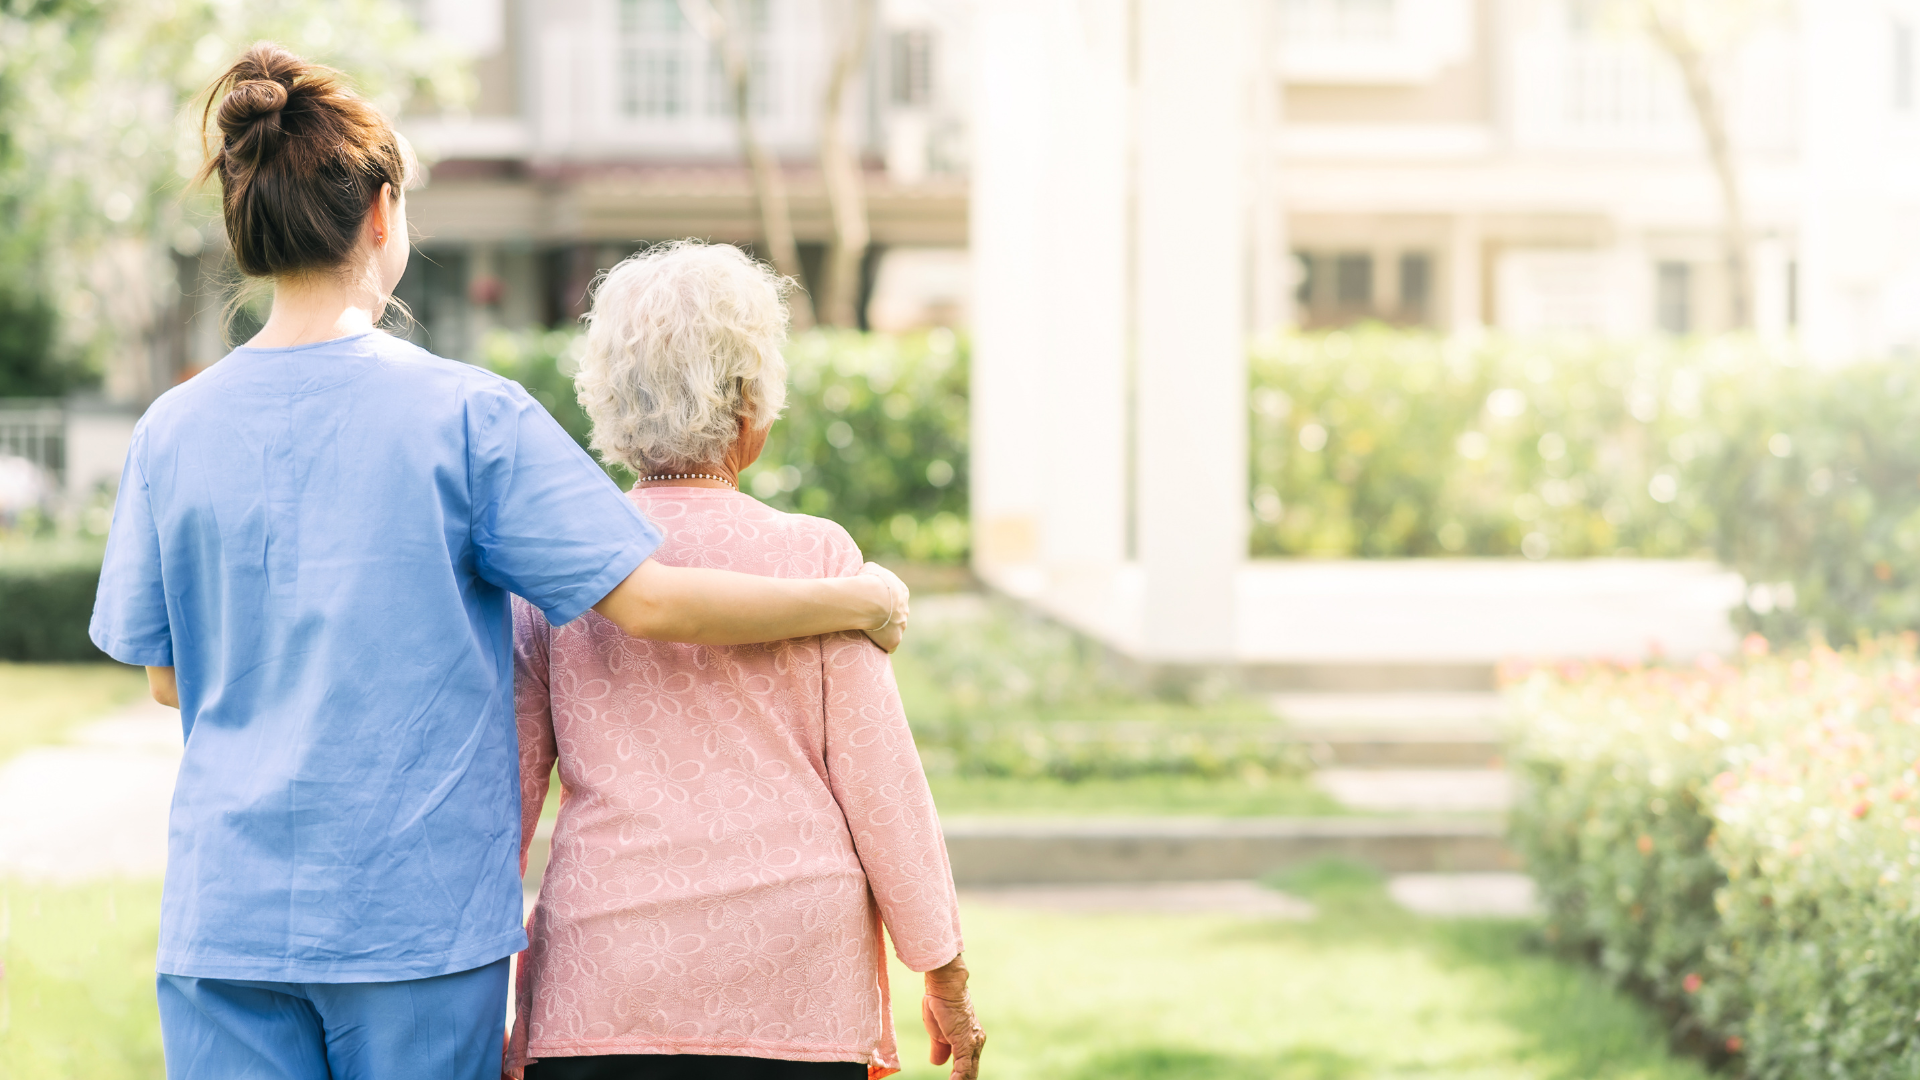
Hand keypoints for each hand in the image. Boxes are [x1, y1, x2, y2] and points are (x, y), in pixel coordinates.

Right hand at [859, 562, 909, 652]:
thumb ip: (873, 573)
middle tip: (869, 617)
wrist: (870, 598)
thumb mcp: (871, 569)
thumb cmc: (869, 581)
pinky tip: (873, 643)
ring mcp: (901, 626)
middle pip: (897, 616)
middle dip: (886, 617)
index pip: (895, 599)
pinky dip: (883, 645)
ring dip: (884, 631)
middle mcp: (905, 610)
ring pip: (894, 630)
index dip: (884, 602)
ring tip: (867, 631)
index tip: (872, 603)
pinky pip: (890, 645)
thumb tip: (868, 573)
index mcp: (902, 592)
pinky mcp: (894, 640)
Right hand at [922, 955, 983, 1079]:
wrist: (944, 987)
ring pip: (969, 1073)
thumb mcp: (937, 1033)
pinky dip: (958, 1079)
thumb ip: (940, 1048)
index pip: (968, 1067)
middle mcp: (976, 1043)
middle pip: (971, 1073)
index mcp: (971, 1041)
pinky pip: (963, 1067)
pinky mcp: (965, 1043)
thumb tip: (938, 1063)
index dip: (961, 1079)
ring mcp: (972, 1044)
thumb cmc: (940, 1005)